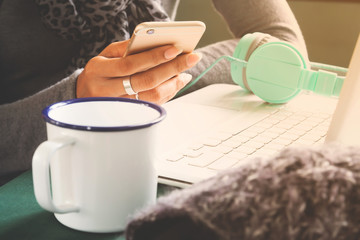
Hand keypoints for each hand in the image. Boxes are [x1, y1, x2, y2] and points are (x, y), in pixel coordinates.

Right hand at [76, 40, 201, 104]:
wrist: (84, 97)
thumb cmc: (99, 73)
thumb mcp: (105, 55)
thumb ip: (126, 48)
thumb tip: (153, 42)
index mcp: (99, 71)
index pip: (130, 64)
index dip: (154, 57)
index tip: (174, 49)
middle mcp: (107, 91)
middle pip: (146, 81)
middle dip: (172, 68)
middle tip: (191, 58)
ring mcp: (119, 106)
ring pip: (152, 96)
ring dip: (173, 83)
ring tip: (185, 70)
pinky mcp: (130, 114)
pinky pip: (154, 104)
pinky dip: (169, 92)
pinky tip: (177, 81)